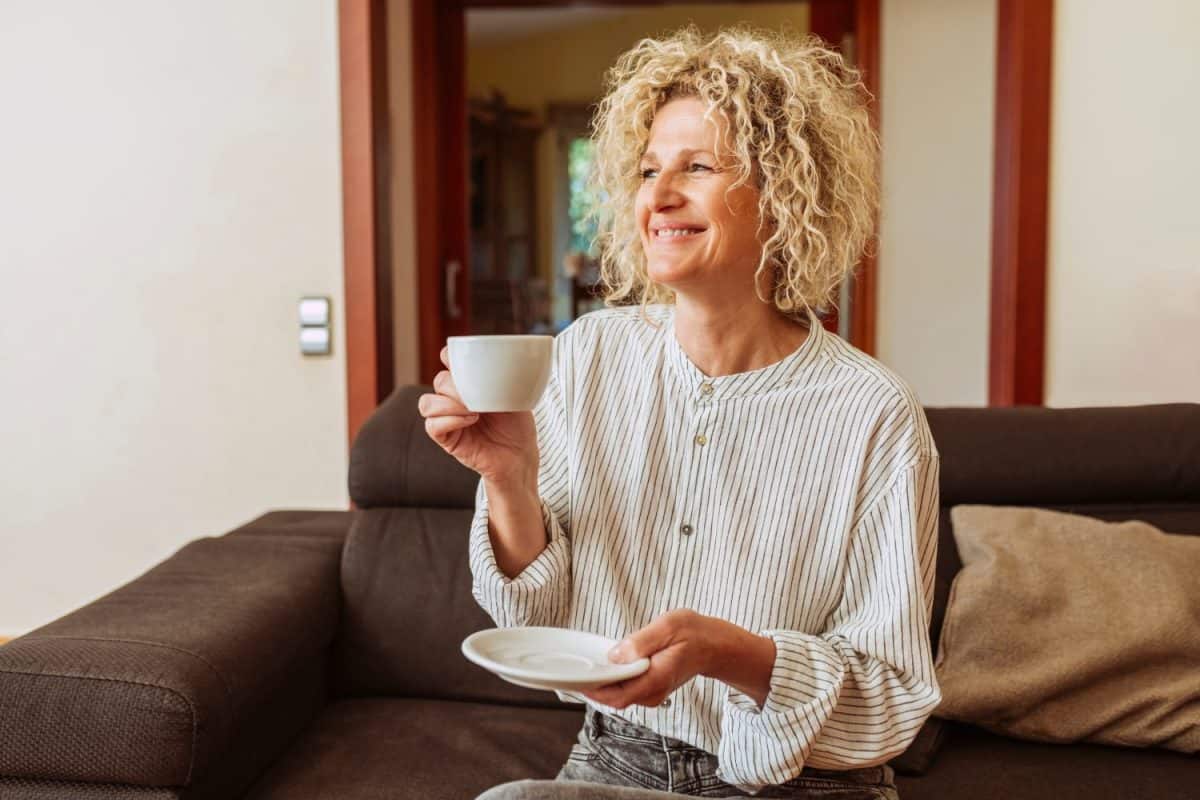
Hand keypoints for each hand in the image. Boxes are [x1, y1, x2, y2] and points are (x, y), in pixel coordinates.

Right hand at [418, 346, 537, 486]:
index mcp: (468, 382)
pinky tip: (470, 420)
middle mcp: (454, 398)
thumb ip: (503, 378)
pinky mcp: (447, 439)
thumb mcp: (516, 395)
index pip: (448, 361)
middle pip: (440, 381)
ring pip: (427, 403)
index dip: (450, 356)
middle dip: (457, 385)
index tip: (464, 359)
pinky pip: (432, 425)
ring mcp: (448, 418)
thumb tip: (502, 361)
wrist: (520, 455)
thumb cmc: (518, 425)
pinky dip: (449, 420)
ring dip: (449, 403)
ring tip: (474, 410)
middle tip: (479, 394)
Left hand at [582, 610, 732, 709]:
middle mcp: (653, 692)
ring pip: (617, 695)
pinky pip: (625, 688)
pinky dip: (612, 679)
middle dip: (591, 686)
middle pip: (613, 698)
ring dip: (601, 682)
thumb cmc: (694, 633)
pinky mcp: (649, 688)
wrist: (714, 646)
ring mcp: (651, 693)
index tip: (574, 678)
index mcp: (656, 679)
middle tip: (571, 668)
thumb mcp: (668, 626)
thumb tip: (616, 655)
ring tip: (585, 664)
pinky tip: (604, 664)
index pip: (617, 696)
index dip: (593, 690)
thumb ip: (641, 641)